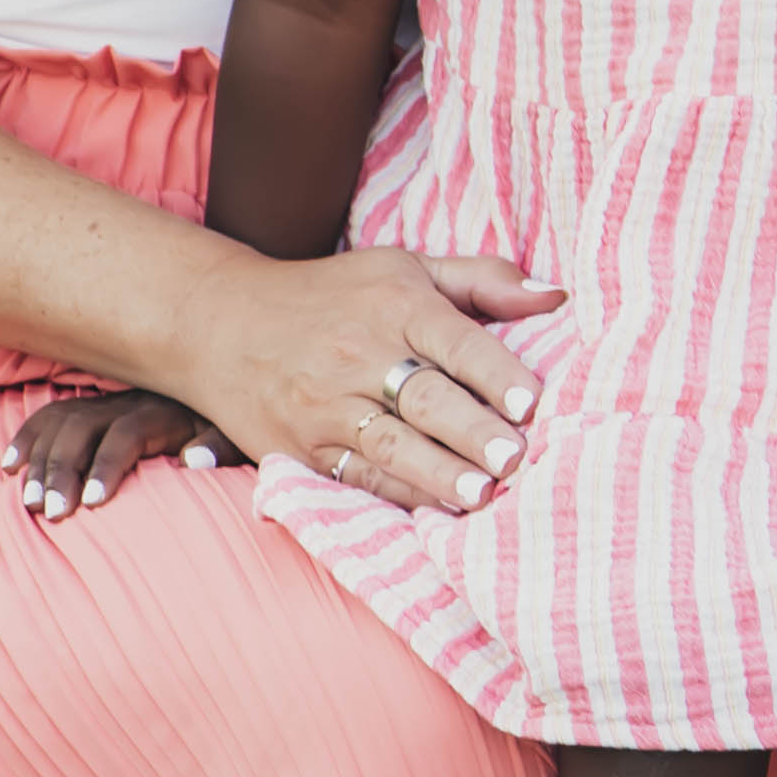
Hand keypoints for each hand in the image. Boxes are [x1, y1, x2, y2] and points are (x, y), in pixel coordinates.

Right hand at [13, 388, 219, 517]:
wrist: (205, 392)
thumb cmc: (217, 427)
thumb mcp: (231, 435)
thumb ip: (219, 447)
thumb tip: (195, 461)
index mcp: (159, 413)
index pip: (125, 435)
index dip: (106, 466)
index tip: (92, 502)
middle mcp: (123, 404)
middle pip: (81, 429)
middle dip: (63, 470)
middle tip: (52, 513)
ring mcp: (100, 404)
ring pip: (58, 425)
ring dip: (40, 461)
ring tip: (30, 503)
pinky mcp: (87, 409)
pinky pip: (47, 416)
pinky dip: (26, 439)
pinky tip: (10, 467)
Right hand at [171, 245, 563, 518]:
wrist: (220, 323)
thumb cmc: (334, 295)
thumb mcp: (402, 267)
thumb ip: (481, 280)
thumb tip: (556, 296)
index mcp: (394, 303)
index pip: (455, 341)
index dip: (496, 373)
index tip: (532, 403)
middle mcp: (359, 353)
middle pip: (426, 398)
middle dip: (474, 431)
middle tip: (517, 458)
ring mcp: (326, 405)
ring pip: (392, 444)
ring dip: (440, 474)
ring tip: (484, 495)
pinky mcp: (300, 448)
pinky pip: (357, 476)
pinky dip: (398, 495)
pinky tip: (436, 509)